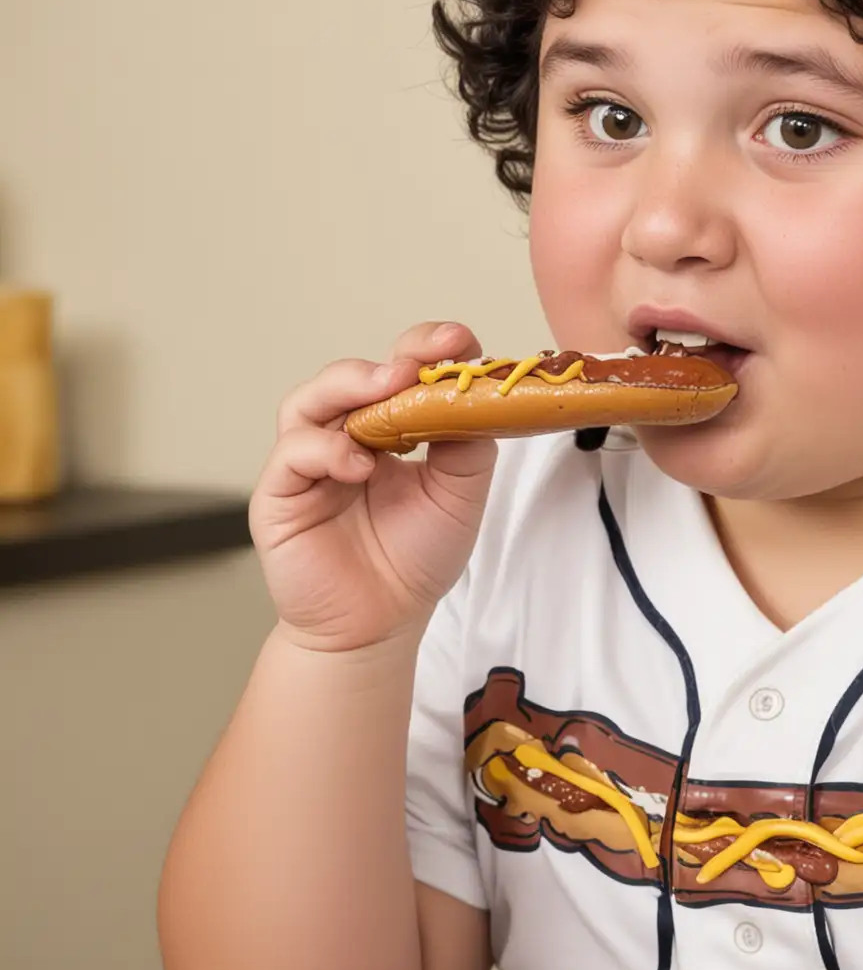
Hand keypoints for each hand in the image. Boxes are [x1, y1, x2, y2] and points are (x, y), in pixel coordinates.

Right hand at [249, 321, 497, 652]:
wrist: (379, 627)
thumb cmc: (415, 559)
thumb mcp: (460, 494)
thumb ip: (468, 444)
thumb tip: (476, 393)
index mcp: (389, 429)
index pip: (401, 371)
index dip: (428, 350)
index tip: (461, 343)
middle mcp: (345, 435)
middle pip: (355, 375)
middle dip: (394, 359)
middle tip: (424, 360)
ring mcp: (308, 461)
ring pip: (311, 400)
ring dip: (351, 387)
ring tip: (390, 389)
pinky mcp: (280, 493)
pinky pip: (294, 453)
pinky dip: (326, 449)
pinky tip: (360, 464)